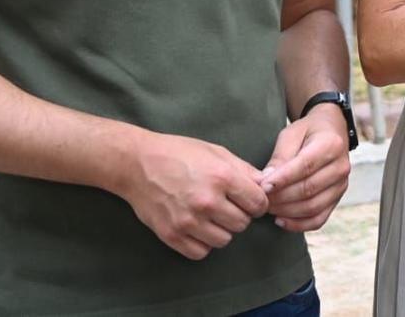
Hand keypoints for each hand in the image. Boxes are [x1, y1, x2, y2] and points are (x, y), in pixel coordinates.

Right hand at [115, 131, 269, 260]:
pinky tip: (198, 228)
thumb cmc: (180, 153)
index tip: (249, 200)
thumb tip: (266, 186)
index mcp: (222, 177)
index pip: (258, 203)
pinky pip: (201, 251)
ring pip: (224, 240)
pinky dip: (203, 243)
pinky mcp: (172, 235)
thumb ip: (244, 170)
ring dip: (222, 230)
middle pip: (242, 224)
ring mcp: (188, 221)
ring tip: (211, 216)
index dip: (258, 203)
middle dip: (239, 215)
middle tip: (227, 206)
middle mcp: (207, 201)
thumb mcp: (217, 152)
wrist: (138, 164)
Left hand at [260, 104, 352, 233]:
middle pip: (308, 189)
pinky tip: (280, 220)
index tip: (263, 186)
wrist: (331, 131)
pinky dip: (298, 225)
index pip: (305, 166)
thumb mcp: (291, 134)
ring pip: (312, 207)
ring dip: (286, 211)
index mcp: (331, 144)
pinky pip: (319, 219)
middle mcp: (341, 166)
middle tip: (259, 199)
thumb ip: (280, 156)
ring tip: (267, 207)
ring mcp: (342, 185)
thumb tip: (266, 181)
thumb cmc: (307, 132)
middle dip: (280, 197)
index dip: (283, 179)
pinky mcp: (337, 199)